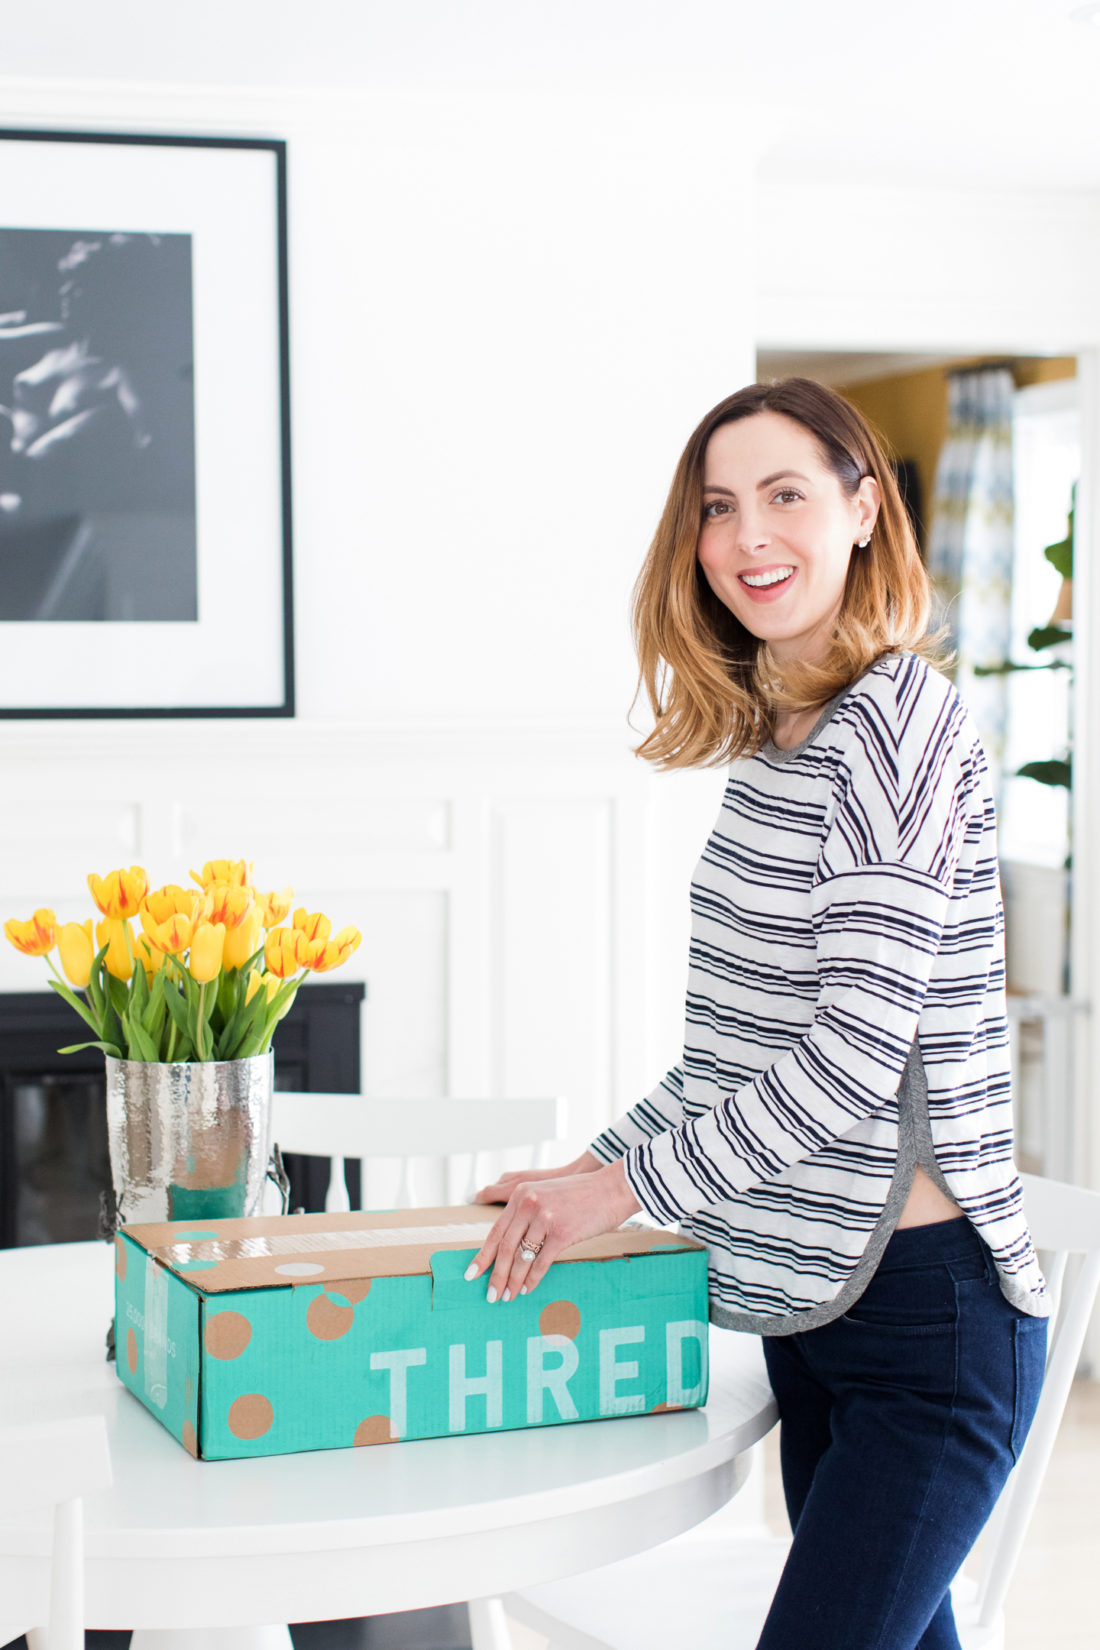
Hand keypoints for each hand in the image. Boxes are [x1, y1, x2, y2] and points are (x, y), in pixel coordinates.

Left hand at [464, 1157, 640, 1302]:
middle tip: (491, 1295)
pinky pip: (541, 1263)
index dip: (483, 1255)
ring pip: (521, 1258)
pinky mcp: (562, 1233)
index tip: (471, 1274)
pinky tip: (527, 1289)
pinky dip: (532, 1279)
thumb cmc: (582, 1194)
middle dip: (496, 1275)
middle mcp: (529, 1204)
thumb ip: (527, 1212)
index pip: (496, 1231)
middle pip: (505, 1248)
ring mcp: (545, 1218)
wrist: (613, 1188)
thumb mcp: (547, 1194)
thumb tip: (511, 1245)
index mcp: (521, 1194)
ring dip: (513, 1281)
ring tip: (507, 1296)